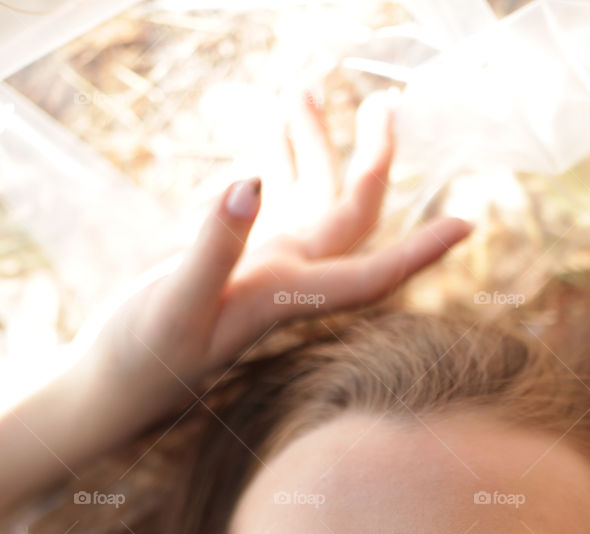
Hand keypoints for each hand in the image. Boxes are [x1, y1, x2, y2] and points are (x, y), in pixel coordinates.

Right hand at [75, 87, 472, 423]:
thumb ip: (212, 247)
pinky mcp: (240, 260)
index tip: (468, 225)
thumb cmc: (144, 360)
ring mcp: (266, 267)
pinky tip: (270, 127)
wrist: (116, 385)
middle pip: (349, 216)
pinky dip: (276, 160)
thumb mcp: (174, 304)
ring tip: (301, 86)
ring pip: (309, 199)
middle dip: (371, 159)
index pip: (369, 275)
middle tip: (384, 102)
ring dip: (313, 145)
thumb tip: (248, 180)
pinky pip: (273, 201)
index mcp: (285, 298)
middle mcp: (288, 281)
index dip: (419, 253)